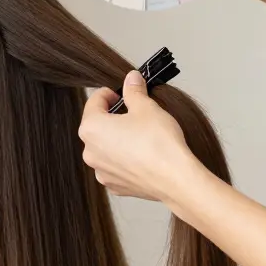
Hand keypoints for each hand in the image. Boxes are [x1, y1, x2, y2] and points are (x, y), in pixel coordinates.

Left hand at [79, 70, 196, 202]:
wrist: (175, 179)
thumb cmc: (159, 143)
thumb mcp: (146, 107)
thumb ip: (134, 90)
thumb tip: (131, 79)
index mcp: (92, 128)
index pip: (94, 101)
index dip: (110, 94)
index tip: (122, 93)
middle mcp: (90, 152)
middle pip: (97, 126)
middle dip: (114, 117)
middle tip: (135, 113)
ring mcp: (101, 172)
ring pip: (105, 147)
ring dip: (118, 138)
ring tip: (141, 135)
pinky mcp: (114, 185)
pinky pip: (115, 166)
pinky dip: (125, 158)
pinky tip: (143, 154)